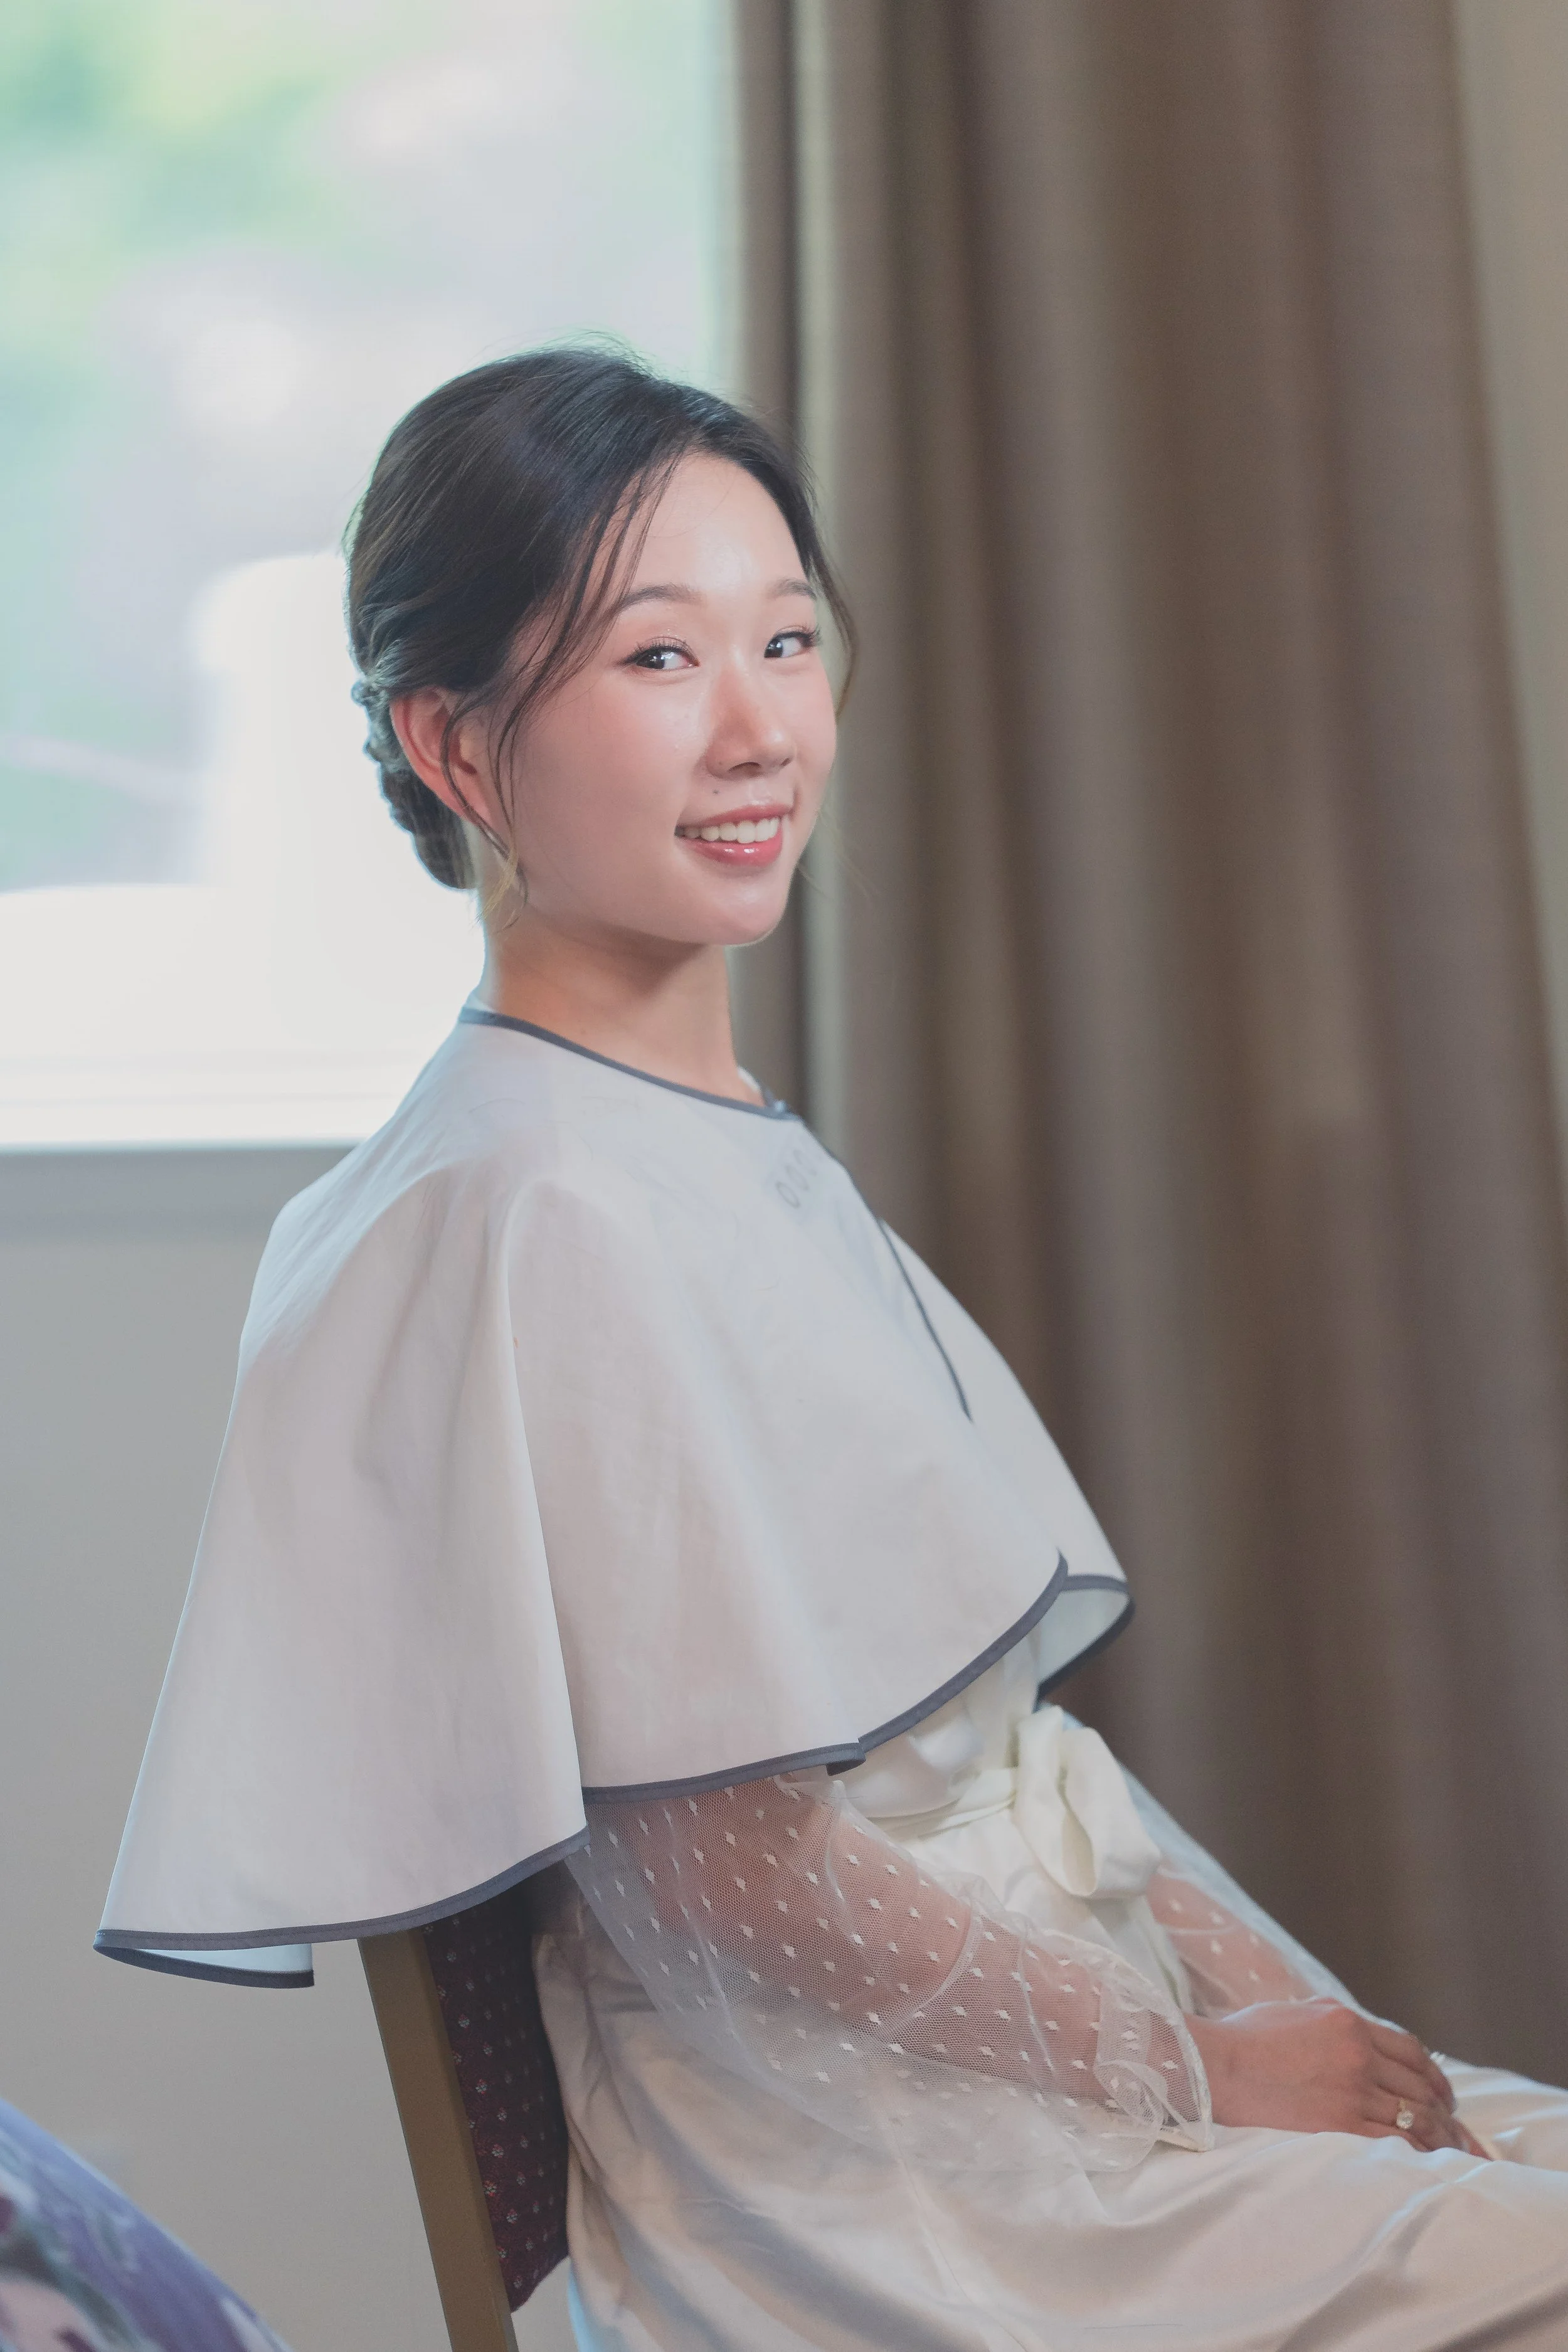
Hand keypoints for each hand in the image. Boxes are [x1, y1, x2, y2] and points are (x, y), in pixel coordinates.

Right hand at [1187, 1998, 1490, 2155]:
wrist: (1216, 2065)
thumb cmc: (1245, 2037)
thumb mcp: (1297, 2011)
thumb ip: (1334, 2021)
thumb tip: (1360, 2035)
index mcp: (1348, 2022)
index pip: (1411, 2049)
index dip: (1434, 2074)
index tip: (1444, 2093)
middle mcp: (1357, 2053)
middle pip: (1419, 2085)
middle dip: (1444, 2109)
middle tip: (1455, 2127)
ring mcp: (1350, 2090)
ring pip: (1414, 2116)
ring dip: (1439, 2135)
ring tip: (1451, 2151)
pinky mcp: (1338, 2124)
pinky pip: (1393, 2142)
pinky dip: (1416, 2153)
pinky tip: (1424, 2163)